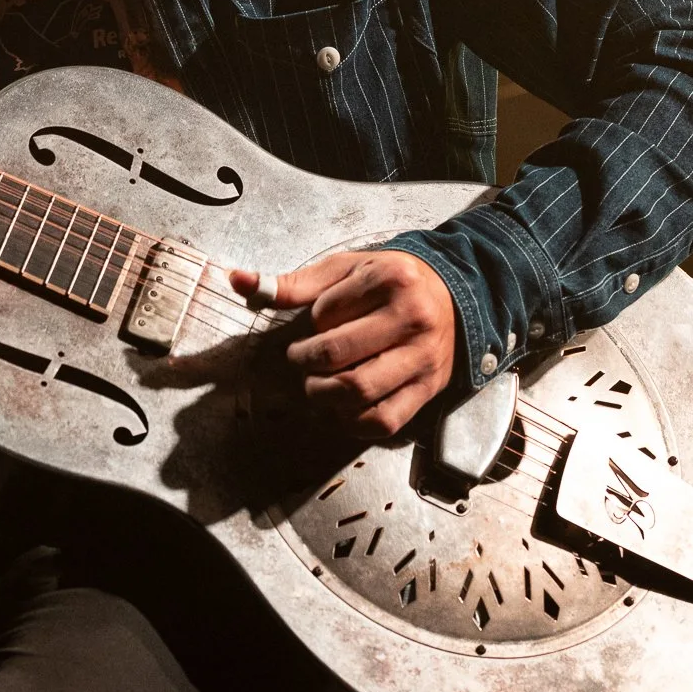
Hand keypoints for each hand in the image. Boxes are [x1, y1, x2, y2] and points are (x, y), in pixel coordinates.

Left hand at [227, 251, 456, 438]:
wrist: (455, 296)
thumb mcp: (346, 268)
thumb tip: (238, 281)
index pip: (326, 313)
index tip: (313, 324)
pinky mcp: (429, 389)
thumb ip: (292, 282)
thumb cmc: (390, 281)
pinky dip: (352, 423)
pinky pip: (385, 421)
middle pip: (337, 355)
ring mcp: (423, 358)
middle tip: (300, 360)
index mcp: (389, 280)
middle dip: (305, 363)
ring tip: (315, 384)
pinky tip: (340, 409)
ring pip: (359, 391)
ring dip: (322, 395)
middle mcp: (411, 319)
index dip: (309, 324)